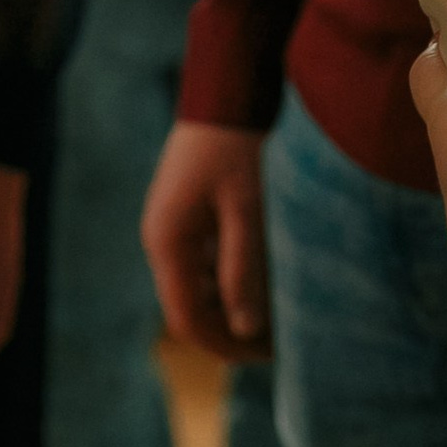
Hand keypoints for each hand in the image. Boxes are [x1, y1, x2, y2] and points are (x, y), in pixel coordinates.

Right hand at [142, 115, 271, 360]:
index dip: (226, 346)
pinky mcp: (190, 216)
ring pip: (201, 287)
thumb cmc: (240, 146)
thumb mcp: (247, 209)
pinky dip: (234, 278)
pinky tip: (271, 278)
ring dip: (235, 305)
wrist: (228, 89)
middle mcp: (163, 240)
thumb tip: (245, 330)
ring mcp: (174, 228)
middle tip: (284, 341)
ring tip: (284, 313)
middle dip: (233, 330)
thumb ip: (244, 269)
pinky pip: (208, 263)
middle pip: (193, 307)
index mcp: (167, 243)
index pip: (188, 319)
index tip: (270, 357)